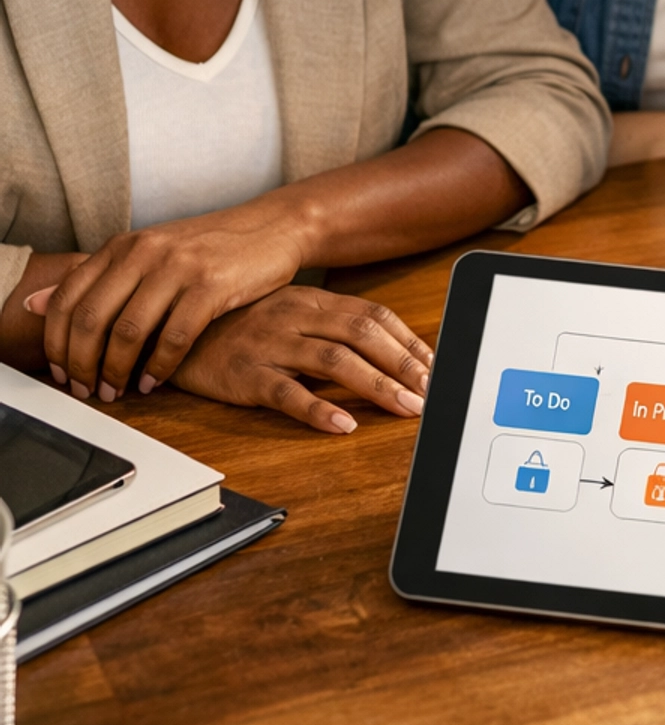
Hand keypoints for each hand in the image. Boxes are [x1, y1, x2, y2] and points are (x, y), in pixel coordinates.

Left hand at [25, 194, 319, 400]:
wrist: (272, 228)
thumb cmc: (208, 248)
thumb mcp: (147, 253)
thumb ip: (94, 278)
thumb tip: (33, 302)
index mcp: (123, 245)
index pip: (68, 299)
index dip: (57, 344)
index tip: (64, 374)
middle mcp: (144, 251)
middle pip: (92, 319)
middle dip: (83, 365)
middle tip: (88, 391)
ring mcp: (178, 268)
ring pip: (128, 332)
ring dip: (118, 371)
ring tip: (118, 391)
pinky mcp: (211, 286)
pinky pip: (174, 338)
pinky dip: (159, 368)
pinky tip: (154, 382)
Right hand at [170, 286, 432, 433]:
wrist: (169, 330)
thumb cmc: (236, 326)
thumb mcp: (287, 315)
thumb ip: (329, 327)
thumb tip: (383, 351)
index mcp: (310, 300)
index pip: (373, 315)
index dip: (408, 342)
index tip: (436, 366)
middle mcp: (295, 315)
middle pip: (362, 335)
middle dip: (403, 365)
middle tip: (431, 392)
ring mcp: (270, 343)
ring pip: (335, 362)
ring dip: (376, 386)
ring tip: (404, 408)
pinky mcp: (245, 374)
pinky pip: (287, 393)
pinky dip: (318, 410)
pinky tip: (342, 425)